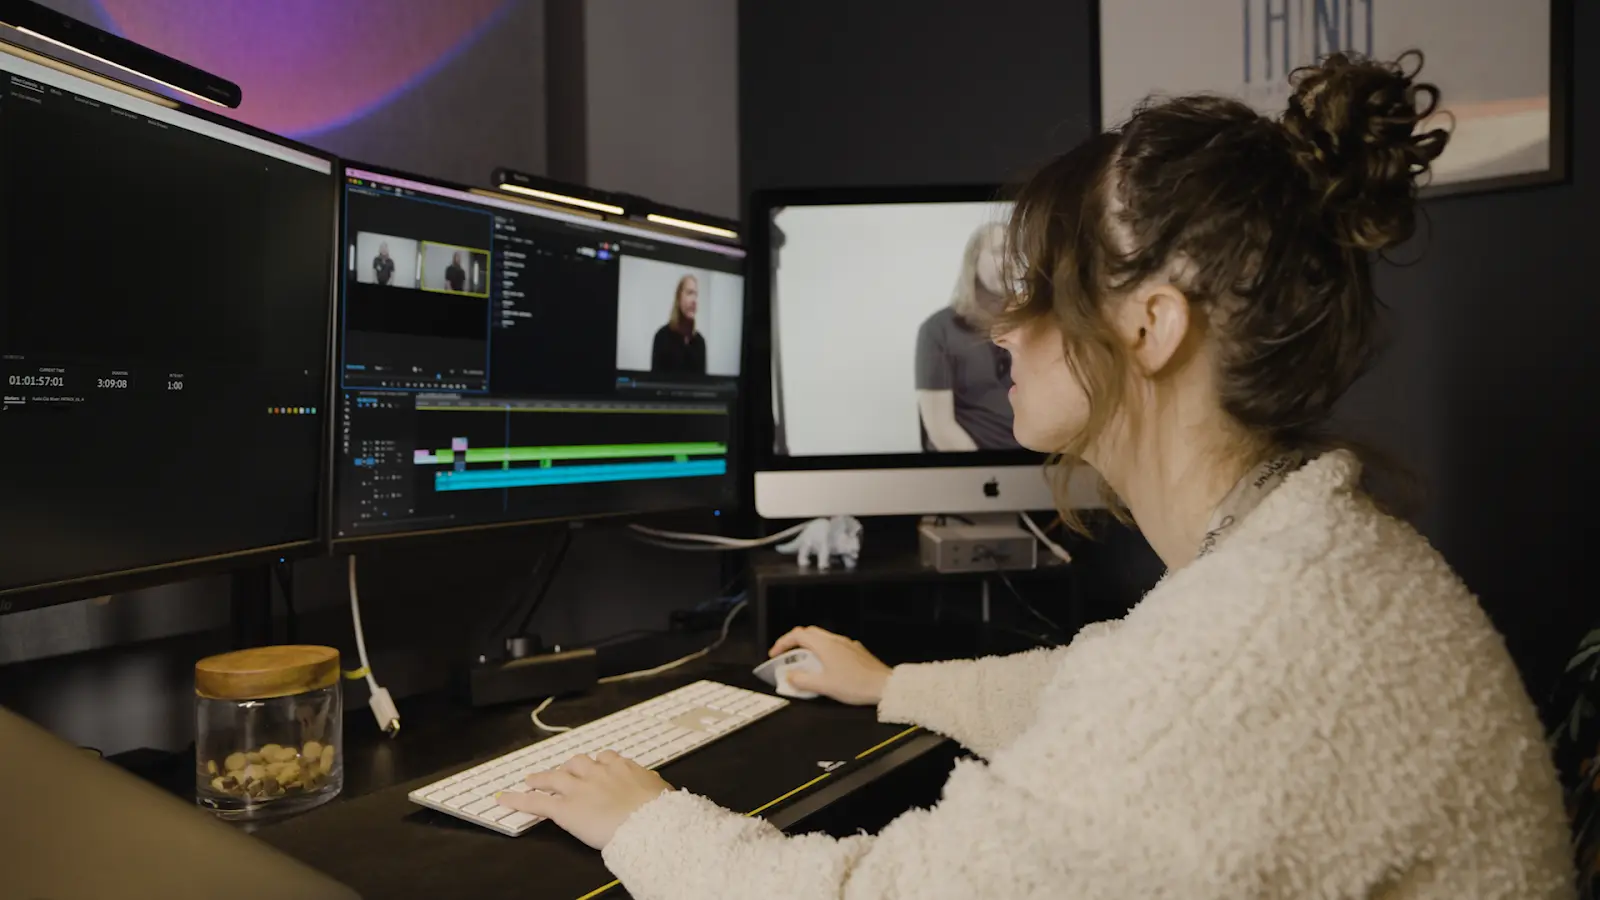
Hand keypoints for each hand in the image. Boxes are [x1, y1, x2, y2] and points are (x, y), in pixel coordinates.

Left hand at [496, 750, 671, 848]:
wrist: (647, 823)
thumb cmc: (659, 811)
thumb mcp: (662, 793)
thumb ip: (655, 787)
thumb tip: (660, 789)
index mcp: (623, 768)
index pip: (607, 759)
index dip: (598, 764)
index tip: (596, 767)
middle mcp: (598, 772)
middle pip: (578, 763)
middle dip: (570, 768)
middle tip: (564, 773)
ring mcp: (579, 788)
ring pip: (554, 777)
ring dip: (542, 777)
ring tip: (532, 779)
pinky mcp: (565, 808)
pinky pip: (537, 801)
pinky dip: (519, 799)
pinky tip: (506, 799)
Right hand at [768, 626, 891, 705]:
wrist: (884, 686)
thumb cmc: (856, 685)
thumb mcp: (824, 686)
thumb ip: (802, 680)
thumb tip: (789, 677)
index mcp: (825, 645)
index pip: (797, 635)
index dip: (782, 643)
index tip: (775, 654)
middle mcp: (836, 640)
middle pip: (809, 633)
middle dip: (794, 643)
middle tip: (787, 656)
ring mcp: (847, 644)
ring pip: (822, 639)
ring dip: (809, 648)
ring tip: (804, 664)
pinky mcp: (855, 651)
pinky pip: (834, 646)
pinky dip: (823, 652)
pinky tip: (825, 667)